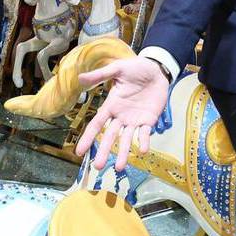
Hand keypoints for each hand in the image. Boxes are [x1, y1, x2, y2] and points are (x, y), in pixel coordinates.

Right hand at [75, 56, 168, 171]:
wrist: (157, 69)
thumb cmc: (135, 68)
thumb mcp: (117, 69)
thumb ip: (100, 75)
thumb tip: (79, 77)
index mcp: (111, 105)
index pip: (96, 124)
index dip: (88, 138)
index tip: (79, 152)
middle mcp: (121, 116)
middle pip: (110, 136)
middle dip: (103, 151)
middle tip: (97, 167)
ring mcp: (135, 120)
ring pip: (126, 139)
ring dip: (123, 153)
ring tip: (119, 167)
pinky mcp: (149, 120)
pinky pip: (145, 133)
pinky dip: (144, 142)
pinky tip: (142, 151)